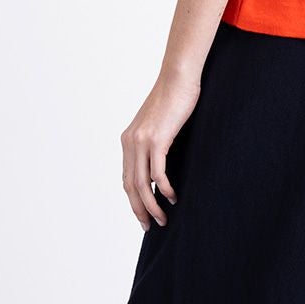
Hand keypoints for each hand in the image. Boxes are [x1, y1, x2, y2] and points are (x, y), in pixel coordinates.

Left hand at [121, 69, 201, 231]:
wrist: (178, 78)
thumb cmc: (174, 99)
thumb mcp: (160, 125)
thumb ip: (156, 144)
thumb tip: (162, 166)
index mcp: (129, 140)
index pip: (126, 178)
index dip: (133, 200)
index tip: (142, 215)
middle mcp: (130, 142)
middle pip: (130, 185)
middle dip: (139, 209)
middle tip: (149, 226)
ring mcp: (142, 141)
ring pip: (142, 183)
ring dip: (151, 205)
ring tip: (162, 218)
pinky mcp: (157, 139)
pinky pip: (158, 173)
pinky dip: (164, 188)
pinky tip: (172, 197)